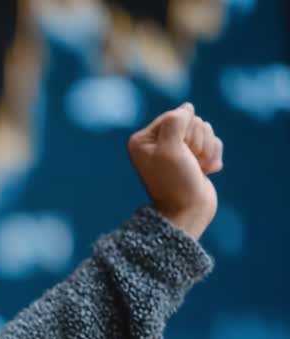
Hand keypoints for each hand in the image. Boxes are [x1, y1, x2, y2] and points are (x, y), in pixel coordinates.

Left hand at [127, 102, 223, 239]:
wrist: (188, 212)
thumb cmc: (175, 182)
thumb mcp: (170, 149)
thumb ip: (176, 122)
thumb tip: (187, 107)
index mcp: (143, 139)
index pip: (175, 115)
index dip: (185, 132)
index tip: (179, 153)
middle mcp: (158, 142)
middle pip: (193, 122)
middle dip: (197, 142)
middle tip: (188, 162)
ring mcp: (178, 150)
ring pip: (206, 131)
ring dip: (207, 151)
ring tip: (197, 168)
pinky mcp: (195, 157)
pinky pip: (214, 143)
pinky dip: (213, 158)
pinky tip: (204, 172)